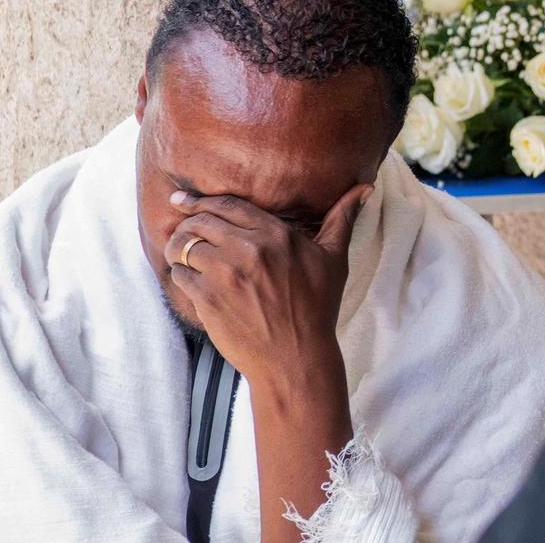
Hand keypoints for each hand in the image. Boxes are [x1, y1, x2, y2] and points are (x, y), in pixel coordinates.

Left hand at [166, 184, 370, 385]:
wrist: (295, 357)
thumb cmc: (317, 308)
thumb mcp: (334, 259)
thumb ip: (342, 219)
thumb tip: (366, 188)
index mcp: (276, 234)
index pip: (227, 205)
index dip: (199, 200)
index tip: (182, 200)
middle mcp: (247, 249)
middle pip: (199, 221)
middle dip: (186, 223)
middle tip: (182, 229)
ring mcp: (224, 274)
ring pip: (183, 246)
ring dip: (178, 249)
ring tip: (182, 255)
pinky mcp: (207, 299)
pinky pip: (178, 275)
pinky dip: (179, 275)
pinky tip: (189, 280)